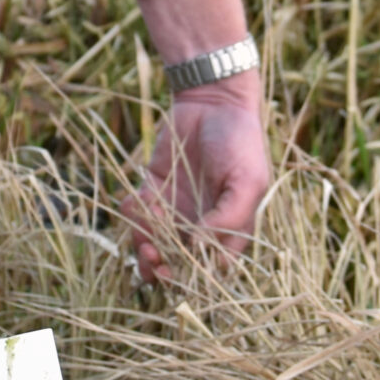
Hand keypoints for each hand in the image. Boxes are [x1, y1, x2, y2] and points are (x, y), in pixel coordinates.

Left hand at [120, 73, 270, 283]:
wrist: (213, 101)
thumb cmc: (240, 142)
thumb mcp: (247, 182)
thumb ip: (227, 218)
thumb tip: (199, 250)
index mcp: (230, 229)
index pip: (212, 269)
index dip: (192, 278)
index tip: (174, 273)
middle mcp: (201, 224)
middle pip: (177, 262)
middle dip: (161, 266)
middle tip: (151, 256)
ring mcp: (176, 208)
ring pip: (154, 242)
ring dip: (142, 244)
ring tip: (140, 234)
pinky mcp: (155, 190)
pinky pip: (138, 213)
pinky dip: (132, 214)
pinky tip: (135, 201)